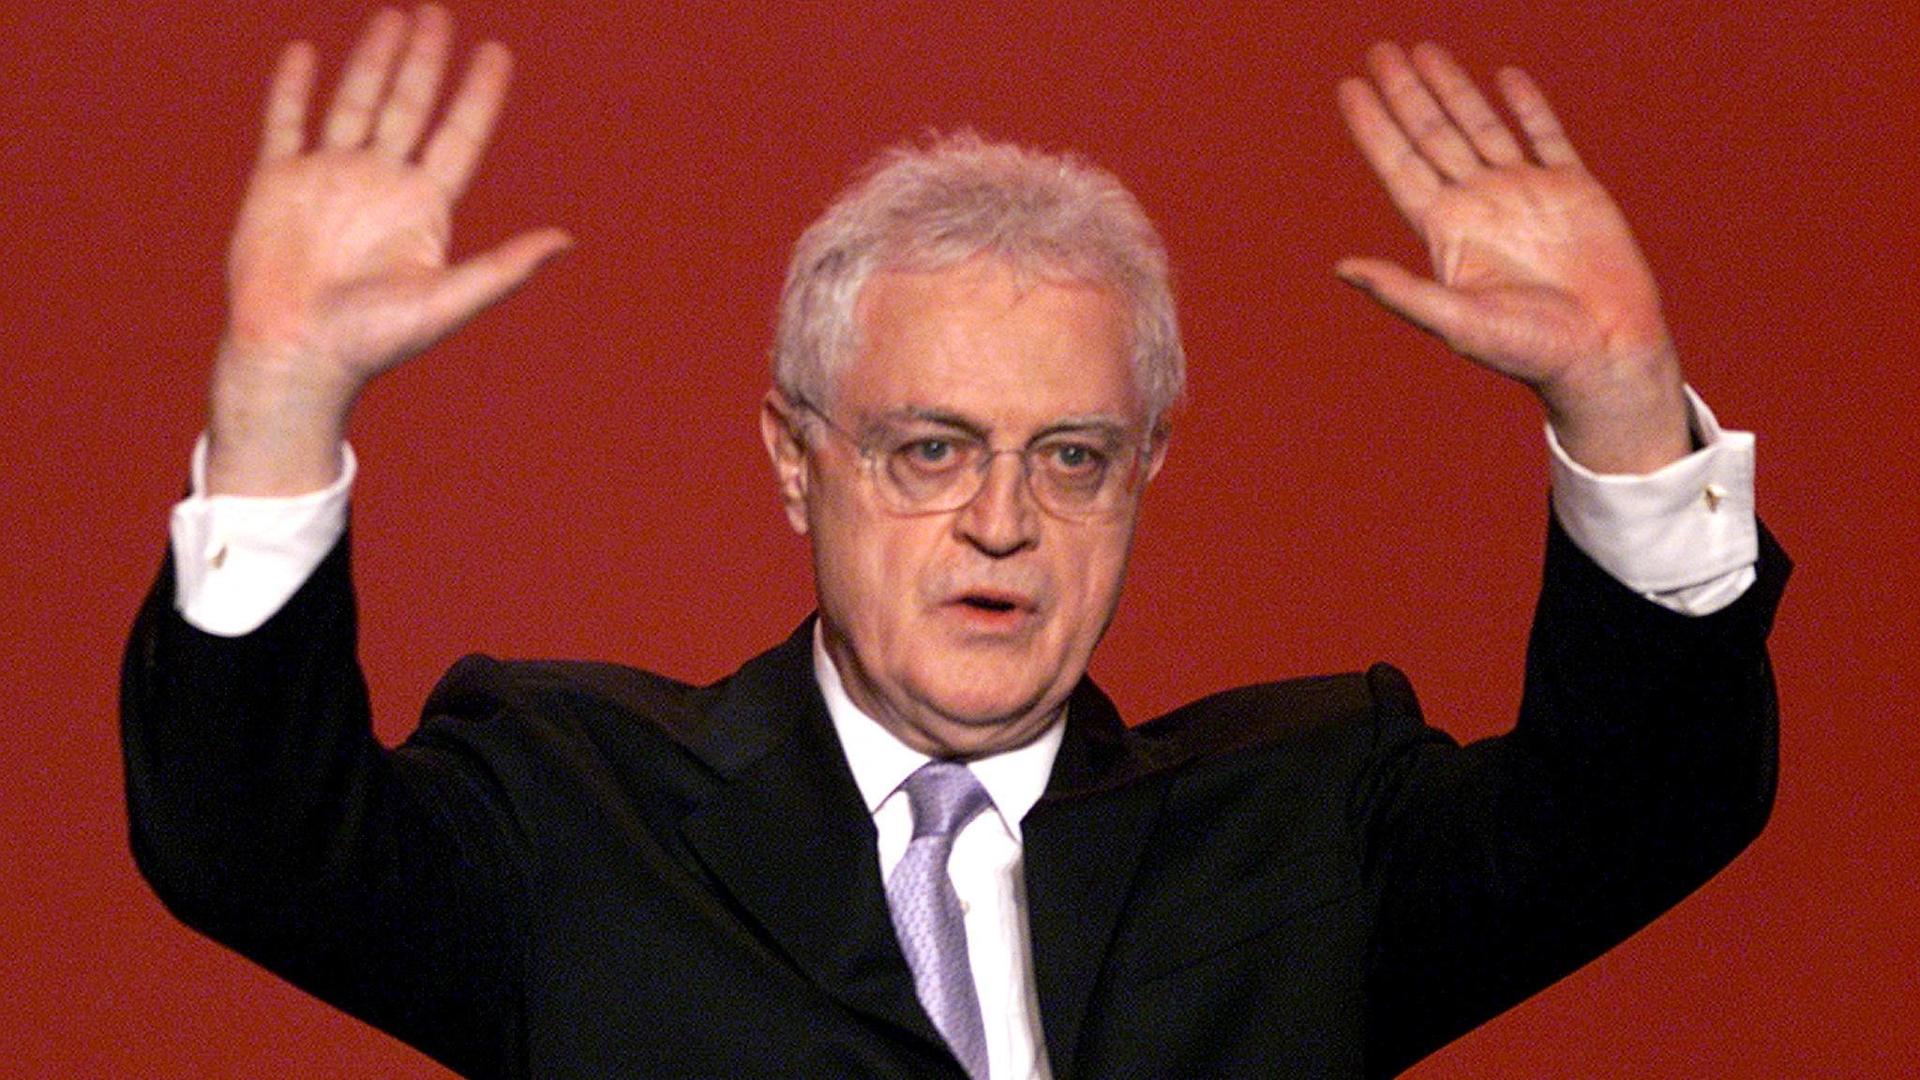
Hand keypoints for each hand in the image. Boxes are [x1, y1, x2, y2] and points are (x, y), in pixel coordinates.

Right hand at [208, 4, 570, 493]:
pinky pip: (286, 122)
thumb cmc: (373, 340)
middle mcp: (381, 184)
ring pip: (356, 102)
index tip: (497, 52)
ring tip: (394, 16)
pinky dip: (293, 88)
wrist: (295, 355)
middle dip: (425, 60)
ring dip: (374, 60)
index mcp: (424, 207)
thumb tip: (567, 241)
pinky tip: (305, 52)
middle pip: (411, 106)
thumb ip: (505, 268)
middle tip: (439, 13)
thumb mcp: (448, 301)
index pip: (460, 135)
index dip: (480, 94)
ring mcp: (329, 178)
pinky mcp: (277, 182)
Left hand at [1336, 42, 1689, 473]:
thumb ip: (1401, 291)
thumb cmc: (1529, 350)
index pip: (1399, 166)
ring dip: (1453, 89)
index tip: (1349, 87)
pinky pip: (1546, 136)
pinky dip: (1527, 106)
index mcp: (1448, 233)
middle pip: (1432, 137)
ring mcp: (1526, 194)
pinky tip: (1504, 77)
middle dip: (1406, 94)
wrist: (1606, 354)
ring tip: (1424, 50)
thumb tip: (1341, 268)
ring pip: (1481, 126)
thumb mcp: (1456, 321)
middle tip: (1379, 51)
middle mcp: (1481, 206)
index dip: (1373, 127)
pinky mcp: (1574, 190)